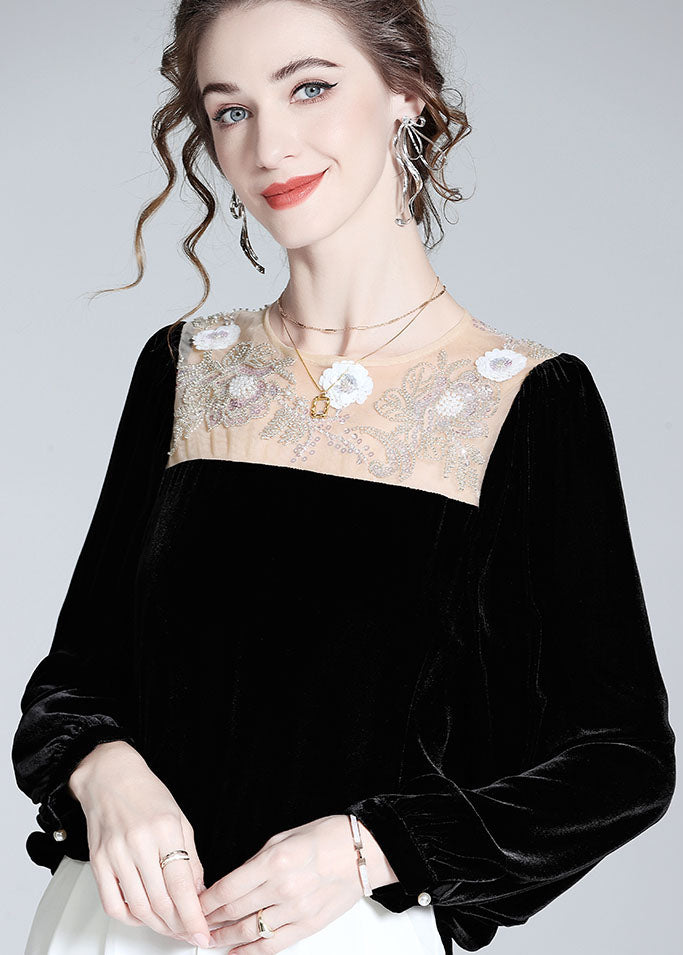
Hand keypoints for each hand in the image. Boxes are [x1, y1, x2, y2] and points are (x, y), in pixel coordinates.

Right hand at [69, 740, 214, 947]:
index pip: (182, 885)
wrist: (110, 778)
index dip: (193, 915)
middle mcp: (139, 842)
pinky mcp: (98, 862)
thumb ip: (191, 858)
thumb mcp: (180, 820)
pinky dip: (129, 918)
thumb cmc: (147, 795)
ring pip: (138, 907)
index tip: (202, 933)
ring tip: (170, 928)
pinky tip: (142, 917)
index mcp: (166, 829)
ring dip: (157, 926)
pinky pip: (112, 904)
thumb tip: (199, 893)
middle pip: (161, 901)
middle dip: (178, 925)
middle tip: (189, 933)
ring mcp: (116, 854)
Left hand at [198, 814, 396, 953]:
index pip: (228, 888)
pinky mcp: (308, 925)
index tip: (193, 905)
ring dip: (225, 938)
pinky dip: (250, 952)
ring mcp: (296, 910)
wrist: (361, 852)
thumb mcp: (285, 836)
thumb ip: (257, 860)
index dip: (206, 901)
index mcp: (275, 861)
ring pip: (249, 931)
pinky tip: (236, 953)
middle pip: (234, 911)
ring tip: (210, 940)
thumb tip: (235, 880)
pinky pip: (273, 945)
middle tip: (196, 924)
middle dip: (210, 920)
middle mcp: (283, 888)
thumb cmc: (327, 837)